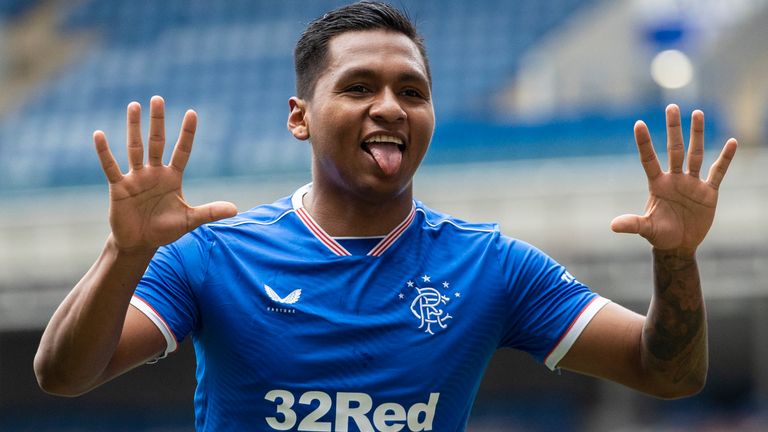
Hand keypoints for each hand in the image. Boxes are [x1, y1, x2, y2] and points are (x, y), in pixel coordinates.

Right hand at [94, 96, 237, 251]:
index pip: (182, 151)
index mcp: (172, 177)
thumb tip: (236, 209)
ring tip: (134, 105)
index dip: (187, 133)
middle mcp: (154, 173)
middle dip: (158, 121)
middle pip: (157, 142)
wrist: (140, 244)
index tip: (192, 113)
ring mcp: (136, 178)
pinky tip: (99, 135)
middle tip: (158, 98)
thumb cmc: (165, 230)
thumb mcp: (189, 221)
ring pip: (135, 148)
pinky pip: (110, 166)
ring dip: (134, 128)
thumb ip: (210, 212)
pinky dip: (104, 152)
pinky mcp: (119, 187)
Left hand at [611, 104, 736, 253]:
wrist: (679, 246)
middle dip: (673, 129)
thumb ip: (632, 224)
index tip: (638, 123)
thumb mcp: (646, 229)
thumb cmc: (659, 236)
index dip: (644, 142)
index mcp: (657, 184)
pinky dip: (725, 158)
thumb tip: (613, 226)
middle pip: (674, 149)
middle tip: (672, 106)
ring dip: (697, 135)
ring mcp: (692, 183)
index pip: (649, 159)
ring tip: (697, 113)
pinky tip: (731, 142)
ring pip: (695, 154)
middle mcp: (674, 179)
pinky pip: (718, 172)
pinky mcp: (708, 192)